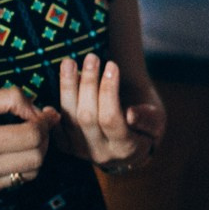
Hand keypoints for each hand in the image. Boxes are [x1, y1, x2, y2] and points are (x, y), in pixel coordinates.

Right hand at [0, 86, 60, 204]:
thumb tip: (41, 110)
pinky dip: (19, 167)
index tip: (41, 114)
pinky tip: (6, 154)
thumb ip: (8, 99)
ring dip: (36, 155)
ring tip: (24, 139)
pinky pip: (15, 182)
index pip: (31, 136)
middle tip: (38, 126)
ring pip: (31, 173)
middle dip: (44, 139)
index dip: (43, 122)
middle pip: (37, 157)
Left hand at [56, 54, 159, 172]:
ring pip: (68, 119)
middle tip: (92, 57)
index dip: (109, 91)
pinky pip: (55, 129)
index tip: (112, 65)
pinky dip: (51, 110)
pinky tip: (53, 87)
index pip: (111, 119)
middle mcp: (100, 152)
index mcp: (125, 147)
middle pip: (87, 117)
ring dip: (67, 88)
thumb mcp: (157, 125)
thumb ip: (148, 120)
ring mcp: (81, 151)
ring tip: (69, 62)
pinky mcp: (68, 147)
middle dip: (88, 84)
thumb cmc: (146, 131)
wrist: (128, 151)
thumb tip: (131, 114)